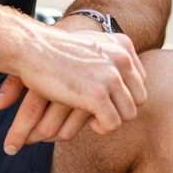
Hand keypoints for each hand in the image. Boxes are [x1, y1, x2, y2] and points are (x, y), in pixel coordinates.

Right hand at [0, 17, 145, 153]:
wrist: (33, 48)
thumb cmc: (56, 49)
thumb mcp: (92, 45)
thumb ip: (111, 57)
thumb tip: (129, 74)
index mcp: (123, 45)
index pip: (140, 80)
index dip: (126, 94)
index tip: (109, 99)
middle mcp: (122, 59)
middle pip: (139, 98)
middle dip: (122, 109)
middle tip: (103, 112)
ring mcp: (111, 77)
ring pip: (129, 113)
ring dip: (113, 120)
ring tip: (96, 118)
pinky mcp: (97, 95)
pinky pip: (114, 123)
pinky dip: (103, 127)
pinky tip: (91, 123)